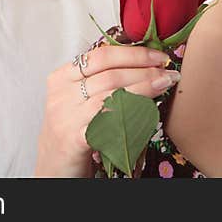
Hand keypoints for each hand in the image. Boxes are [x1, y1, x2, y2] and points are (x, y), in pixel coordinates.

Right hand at [34, 43, 179, 176]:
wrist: (54, 167)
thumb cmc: (73, 129)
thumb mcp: (79, 99)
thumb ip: (102, 80)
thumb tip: (144, 63)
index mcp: (62, 77)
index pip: (101, 56)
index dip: (133, 54)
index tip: (158, 56)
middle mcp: (61, 95)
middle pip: (110, 75)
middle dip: (144, 71)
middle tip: (167, 71)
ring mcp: (66, 117)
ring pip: (111, 96)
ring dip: (144, 88)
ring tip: (164, 85)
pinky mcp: (73, 140)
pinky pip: (108, 123)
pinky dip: (131, 114)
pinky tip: (148, 111)